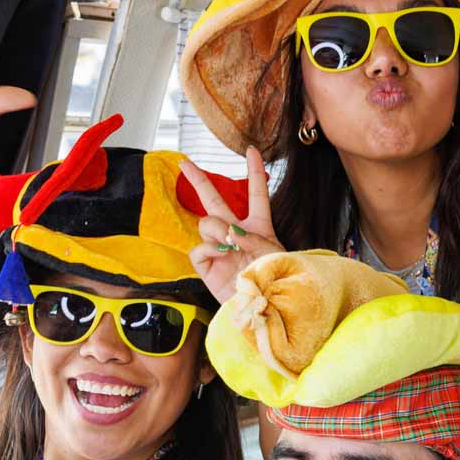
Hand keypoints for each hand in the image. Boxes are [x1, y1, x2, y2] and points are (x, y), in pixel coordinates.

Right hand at [182, 147, 286, 302]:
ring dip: (217, 230)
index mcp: (259, 226)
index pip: (256, 193)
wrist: (264, 309)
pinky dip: (208, 250)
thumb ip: (251, 236)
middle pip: (215, 199)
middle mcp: (236, 233)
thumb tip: (227, 231)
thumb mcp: (272, 253)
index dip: (254, 171)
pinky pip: (199, 248)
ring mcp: (219, 248)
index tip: (252, 150)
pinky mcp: (206, 265)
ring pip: (206, 223)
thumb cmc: (275, 281)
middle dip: (198, 179)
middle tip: (183, 162)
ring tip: (230, 246)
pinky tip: (220, 259)